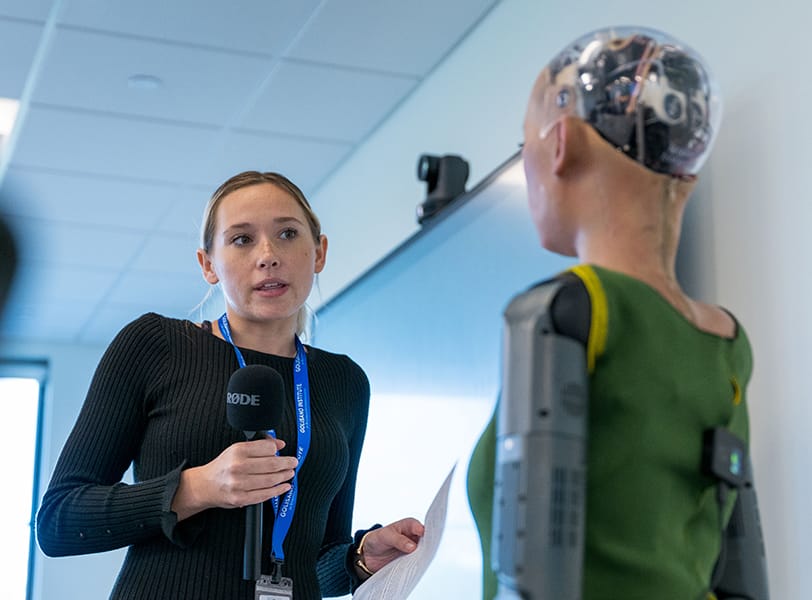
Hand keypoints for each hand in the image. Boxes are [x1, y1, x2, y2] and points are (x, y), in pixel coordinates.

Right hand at [172, 436, 297, 519]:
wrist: (204, 485)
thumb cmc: (223, 466)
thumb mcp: (237, 449)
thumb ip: (259, 445)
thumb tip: (279, 444)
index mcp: (238, 451)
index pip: (267, 448)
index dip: (278, 450)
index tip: (284, 452)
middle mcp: (238, 467)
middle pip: (271, 464)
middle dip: (287, 464)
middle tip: (293, 462)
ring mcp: (239, 484)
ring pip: (270, 480)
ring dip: (284, 477)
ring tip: (290, 473)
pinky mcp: (241, 498)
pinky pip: (265, 495)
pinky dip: (278, 491)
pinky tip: (284, 487)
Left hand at [359, 518, 424, 572]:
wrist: (368, 555)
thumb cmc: (377, 539)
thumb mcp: (385, 536)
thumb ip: (398, 540)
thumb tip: (412, 546)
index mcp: (409, 526)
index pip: (421, 527)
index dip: (424, 532)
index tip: (425, 538)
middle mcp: (413, 537)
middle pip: (425, 541)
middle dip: (427, 546)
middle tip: (426, 552)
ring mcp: (413, 550)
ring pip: (422, 553)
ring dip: (422, 557)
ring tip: (420, 562)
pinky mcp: (410, 561)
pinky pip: (416, 563)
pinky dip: (416, 566)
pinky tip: (416, 568)